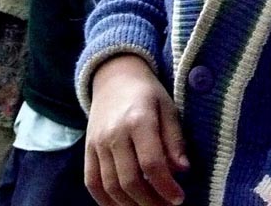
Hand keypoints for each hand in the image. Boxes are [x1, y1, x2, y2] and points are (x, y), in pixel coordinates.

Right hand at [85, 55, 189, 205]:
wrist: (114, 77)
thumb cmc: (148, 93)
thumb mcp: (168, 108)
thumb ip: (175, 139)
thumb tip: (183, 170)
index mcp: (139, 120)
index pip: (151, 163)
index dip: (165, 186)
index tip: (179, 199)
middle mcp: (114, 134)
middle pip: (130, 180)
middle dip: (150, 201)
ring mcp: (97, 144)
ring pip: (110, 186)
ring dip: (130, 205)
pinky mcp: (87, 150)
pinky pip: (92, 183)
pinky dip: (106, 201)